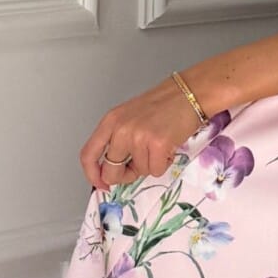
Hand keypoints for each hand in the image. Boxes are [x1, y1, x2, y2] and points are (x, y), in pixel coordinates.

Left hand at [80, 74, 204, 192]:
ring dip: (151, 164)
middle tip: (138, 166)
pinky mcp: (158, 144)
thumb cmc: (163, 105)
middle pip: (111, 171)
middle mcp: (121, 129)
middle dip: (125, 176)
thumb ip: (118, 140)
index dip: (92, 174)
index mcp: (111, 121)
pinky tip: (168, 147)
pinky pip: (156, 170)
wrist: (189, 94)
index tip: (101, 184)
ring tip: (159, 145)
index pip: (89, 154)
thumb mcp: (130, 117)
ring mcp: (138, 137)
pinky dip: (164, 164)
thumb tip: (113, 169)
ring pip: (139, 171)